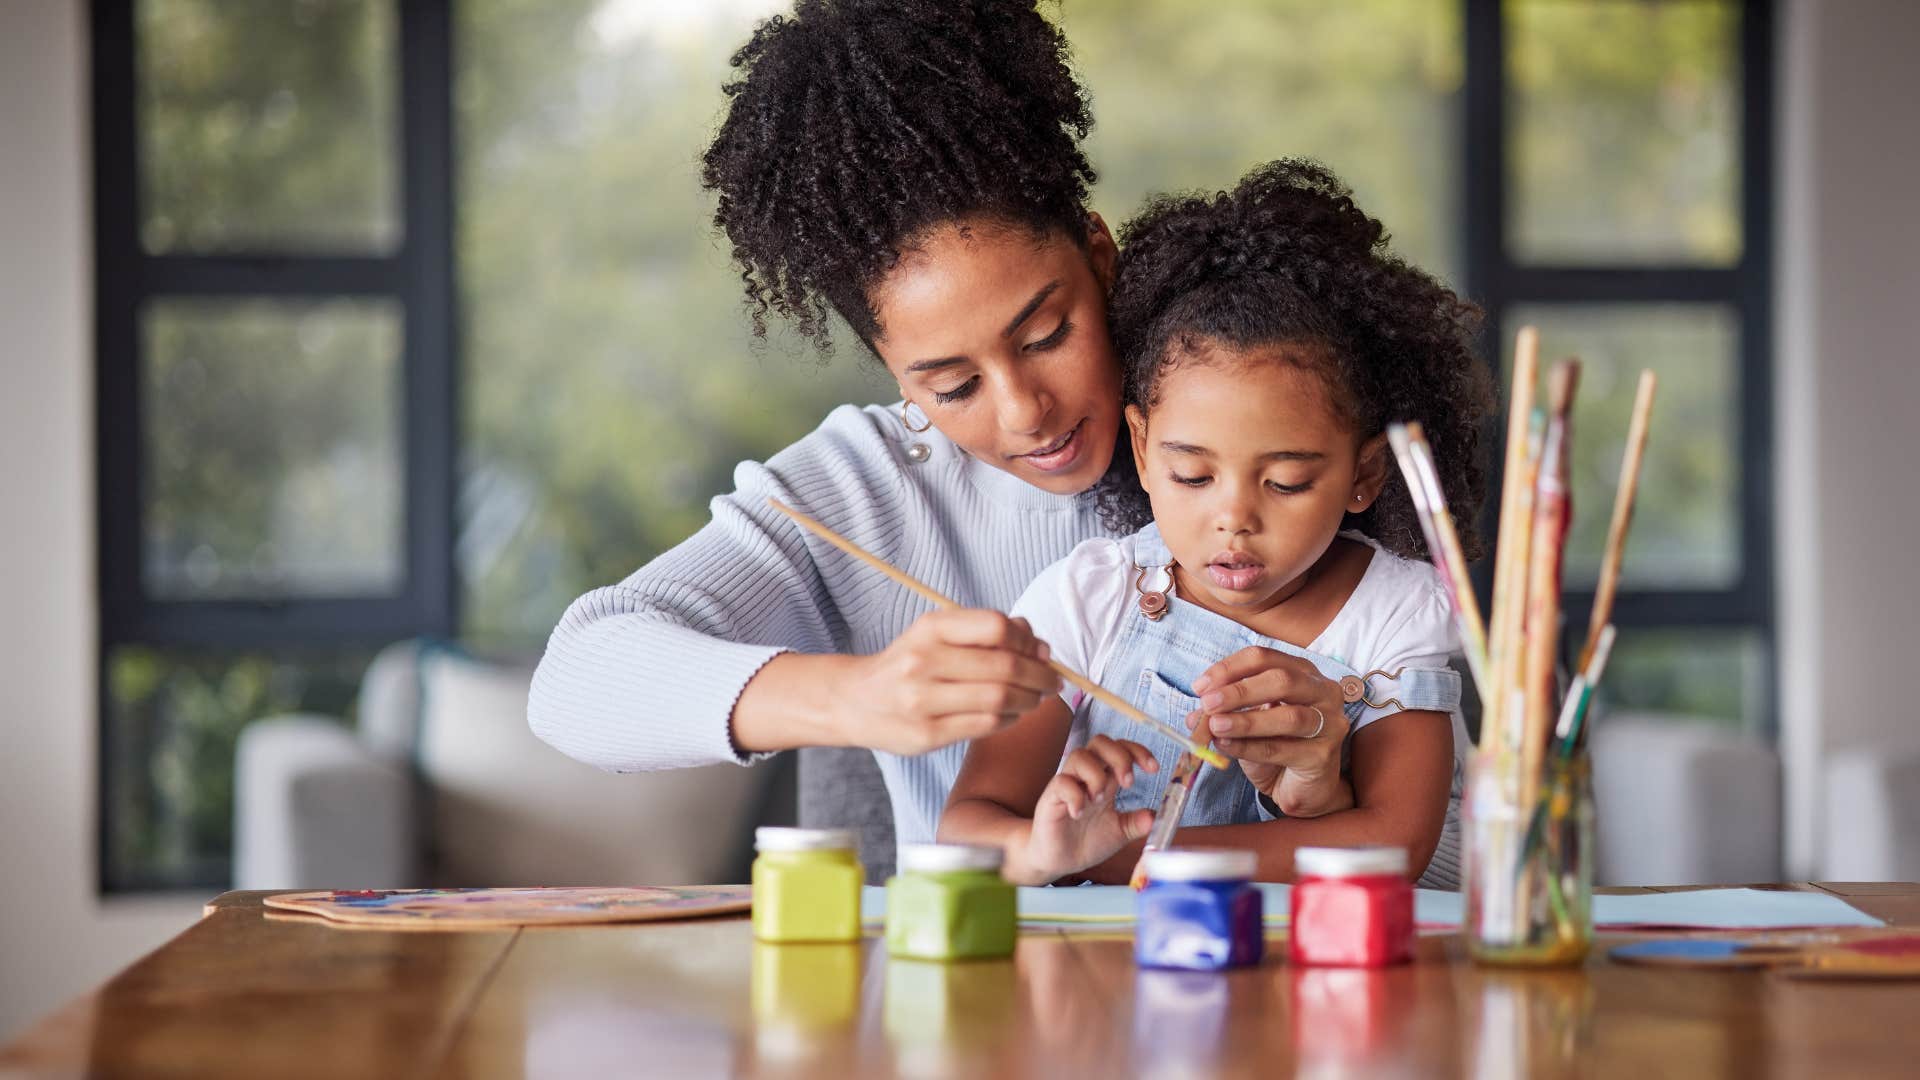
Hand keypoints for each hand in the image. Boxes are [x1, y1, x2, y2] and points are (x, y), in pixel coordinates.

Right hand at [841, 608, 1060, 755]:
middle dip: (1040, 676)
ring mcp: (922, 700)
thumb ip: (986, 633)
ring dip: (1029, 700)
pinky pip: (985, 726)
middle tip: (1053, 682)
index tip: (1042, 652)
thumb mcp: (938, 635)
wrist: (856, 701)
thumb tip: (1039, 644)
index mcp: (930, 628)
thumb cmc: (908, 664)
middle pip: (1004, 667)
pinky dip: (1010, 720)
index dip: (1028, 640)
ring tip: (1035, 699)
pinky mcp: (926, 734)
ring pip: (999, 699)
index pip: (996, 627)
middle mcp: (923, 661)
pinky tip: (1012, 715)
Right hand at [1019, 736, 1158, 883]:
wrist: (1059, 861)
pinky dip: (1074, 796)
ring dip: (1096, 775)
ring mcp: (1068, 785)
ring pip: (1080, 756)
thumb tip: (1154, 817)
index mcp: (1106, 780)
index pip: (1121, 749)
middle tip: (1128, 782)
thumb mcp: (1119, 833)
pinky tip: (1079, 814)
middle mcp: (1087, 777)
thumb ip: (1136, 823)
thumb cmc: (1086, 841)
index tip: (1153, 768)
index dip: (1137, 751)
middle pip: (1100, 743)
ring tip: (1099, 799)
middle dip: (1119, 756)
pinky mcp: (1051, 798)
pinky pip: (1061, 783)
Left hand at [1187, 646, 1349, 816]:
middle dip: (1240, 691)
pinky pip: (1282, 749)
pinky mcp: (1323, 755)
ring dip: (1246, 720)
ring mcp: (1329, 723)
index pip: (1264, 658)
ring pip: (1288, 716)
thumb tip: (1197, 711)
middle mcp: (1322, 691)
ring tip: (1216, 726)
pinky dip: (1250, 747)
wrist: (1301, 786)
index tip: (1201, 686)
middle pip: (1282, 680)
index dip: (1230, 668)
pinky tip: (1227, 746)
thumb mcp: (1246, 721)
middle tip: (1208, 703)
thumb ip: (1224, 711)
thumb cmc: (1276, 744)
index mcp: (1302, 672)